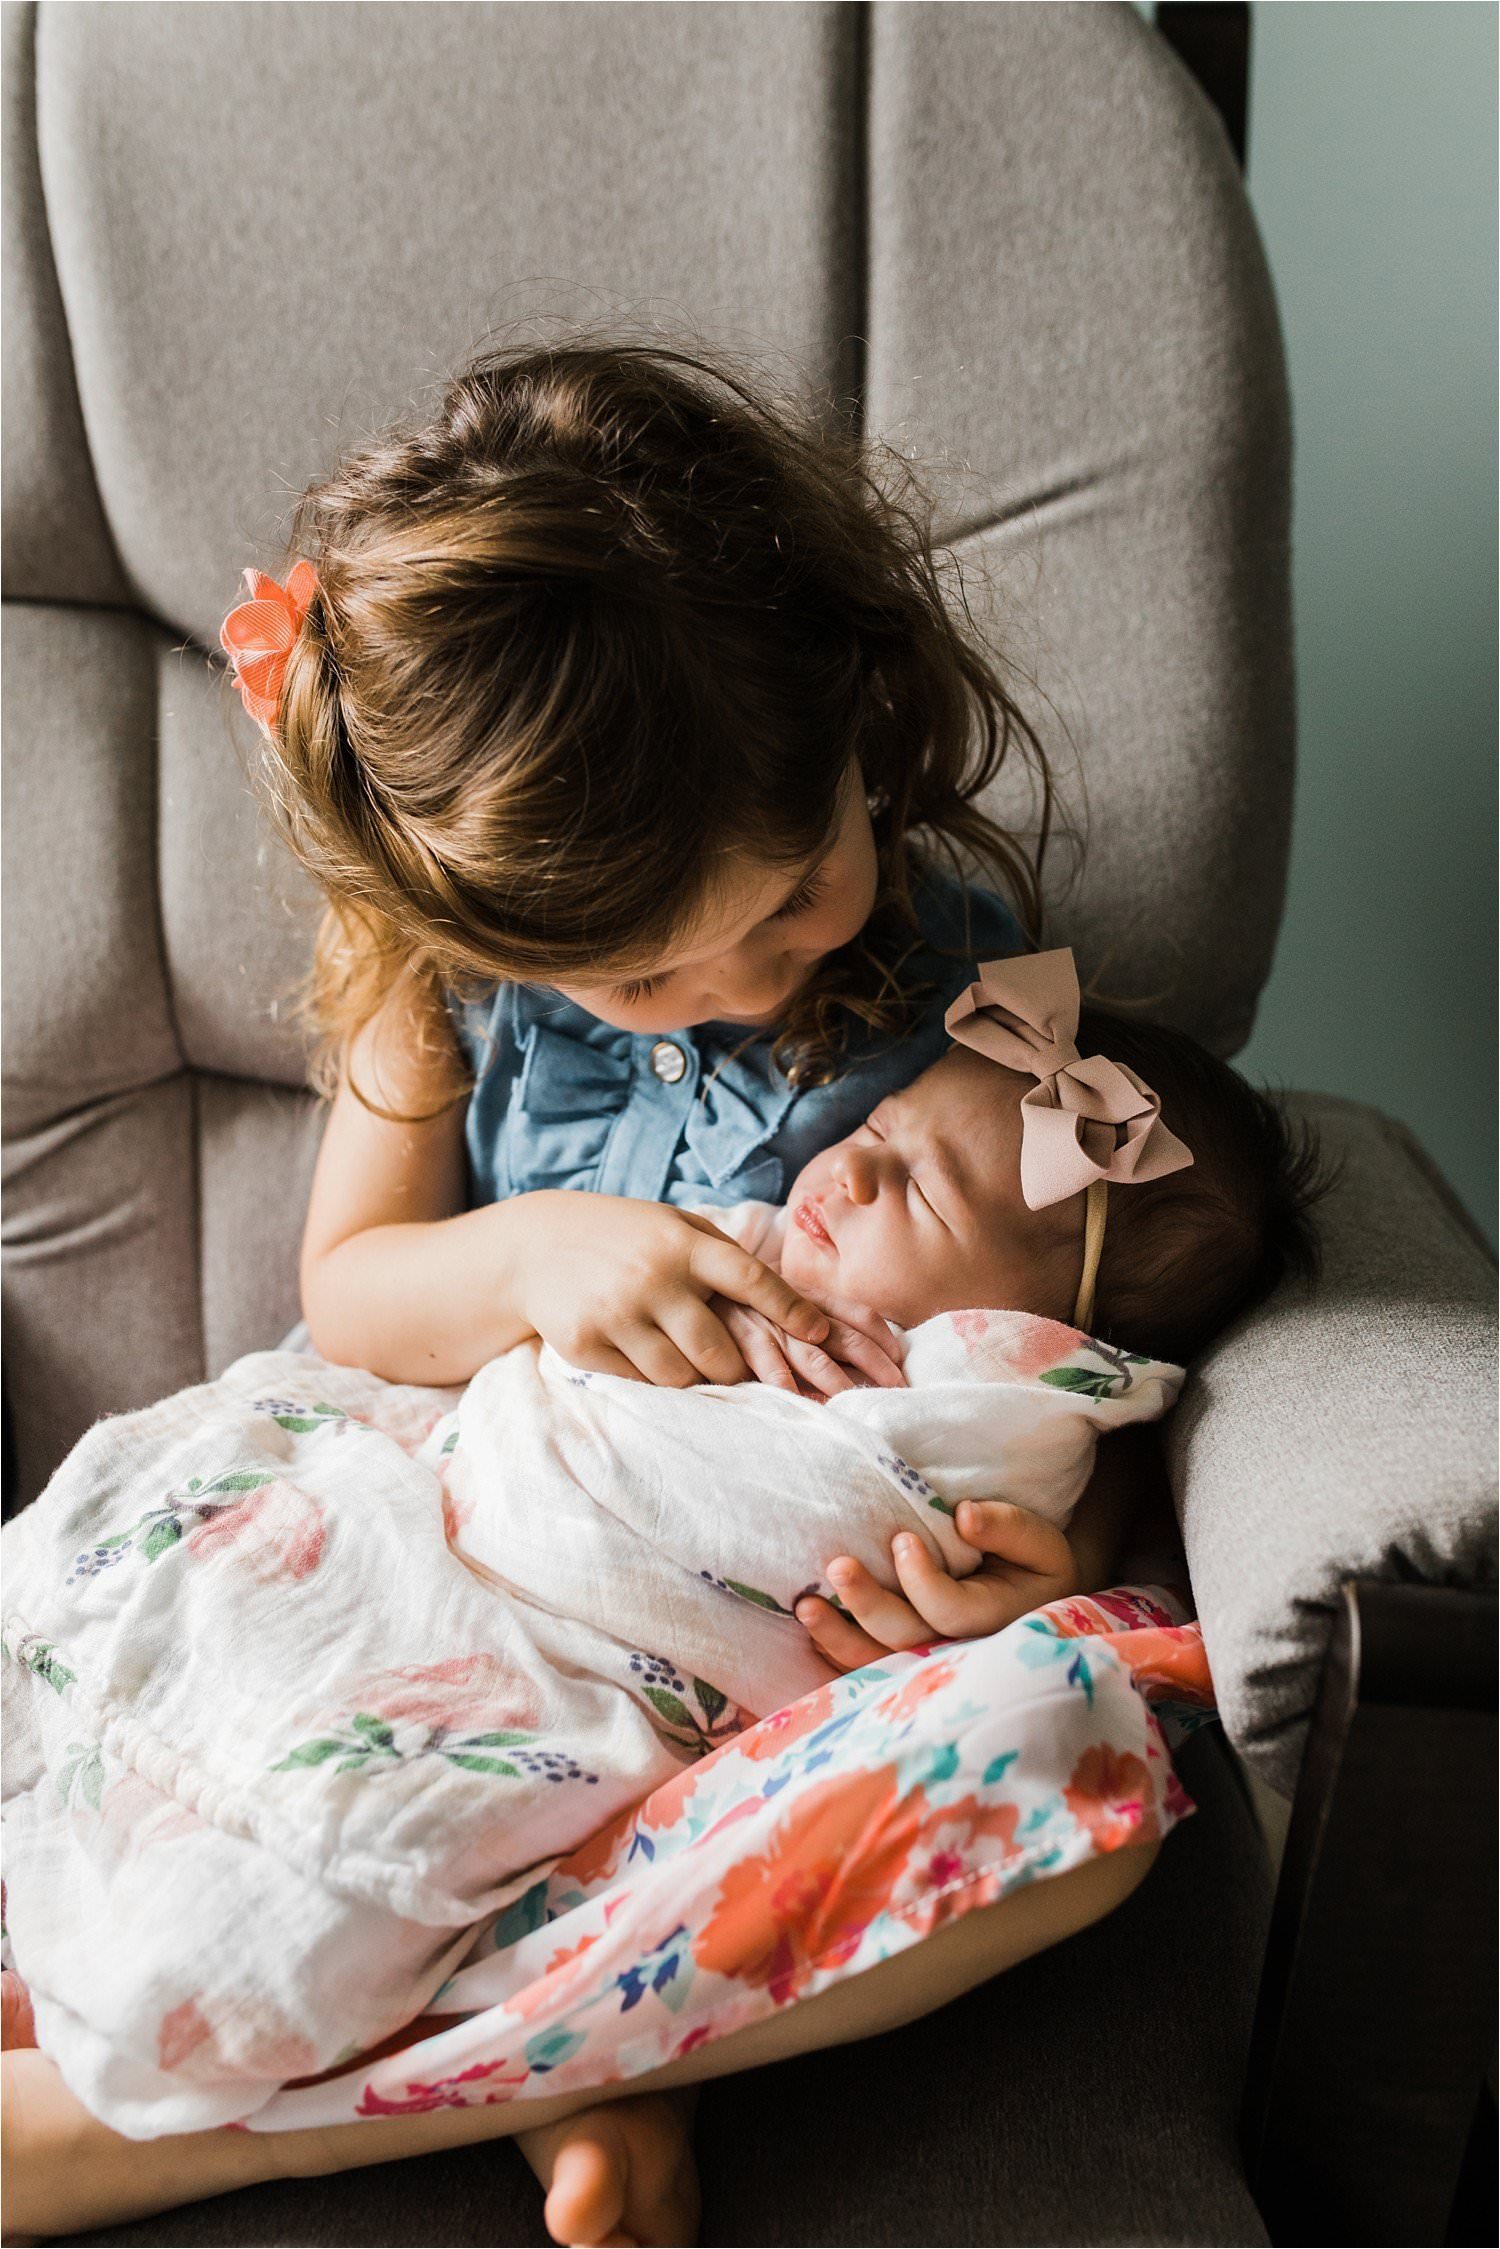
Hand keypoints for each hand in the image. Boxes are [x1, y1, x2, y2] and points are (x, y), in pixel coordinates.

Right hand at [516, 1193, 829, 1386]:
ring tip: (690, 1365)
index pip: (751, 1279)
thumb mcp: (672, 1226)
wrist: (534, 1246)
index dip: (791, 1310)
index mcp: (682, 1243)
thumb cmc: (623, 1237)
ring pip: (680, 1377)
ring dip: (694, 1380)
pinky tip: (647, 1360)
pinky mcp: (585, 1344)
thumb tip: (786, 1299)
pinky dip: (653, 1381)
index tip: (820, 1333)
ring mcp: (616, 1313)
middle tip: (739, 1373)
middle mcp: (652, 1278)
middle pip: (718, 1351)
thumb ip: (722, 1255)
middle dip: (736, 1371)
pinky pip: (639, 1384)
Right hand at [708, 1294, 906, 1397]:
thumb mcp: (779, 1295)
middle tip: (896, 1388)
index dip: (882, 1337)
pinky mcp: (739, 1339)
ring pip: (811, 1356)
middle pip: (844, 1336)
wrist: (688, 1276)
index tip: (900, 1359)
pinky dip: (782, 1383)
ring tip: (856, 1402)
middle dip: (873, 1363)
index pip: (856, 1313)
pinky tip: (797, 1401)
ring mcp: (769, 1325)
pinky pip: (764, 1364)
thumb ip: (811, 1312)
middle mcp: (794, 1309)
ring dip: (836, 1380)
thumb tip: (853, 1341)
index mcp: (808, 1296)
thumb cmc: (740, 1294)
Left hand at [795, 1500, 1077, 1669]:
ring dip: (837, 1637)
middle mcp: (959, 1651)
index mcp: (996, 1620)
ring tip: (805, 1606)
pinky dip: (833, 1653)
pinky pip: (864, 1669)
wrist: (1029, 1600)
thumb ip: (1008, 1526)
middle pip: (907, 1638)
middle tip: (838, 1566)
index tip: (902, 1539)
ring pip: (878, 1662)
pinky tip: (809, 1628)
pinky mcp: (903, 1666)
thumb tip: (963, 1516)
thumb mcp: (1039, 1541)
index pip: (952, 1610)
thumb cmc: (1030, 1564)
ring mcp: (928, 1664)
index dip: (922, 1580)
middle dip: (868, 1605)